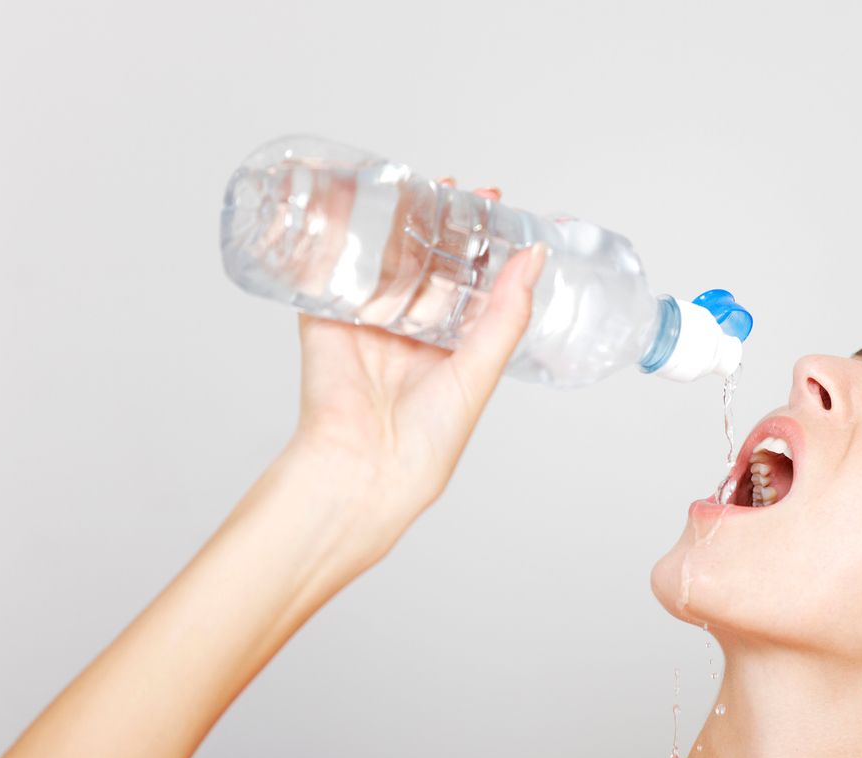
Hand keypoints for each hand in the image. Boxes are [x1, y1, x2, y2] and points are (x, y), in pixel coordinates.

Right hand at [283, 180, 544, 556]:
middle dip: (438, 225)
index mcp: (449, 345)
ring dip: (395, 224)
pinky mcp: (326, 321)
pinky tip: (350, 204)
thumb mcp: (481, 369)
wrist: (367, 467)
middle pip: (424, 264)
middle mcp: (409, 331)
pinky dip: (337, 240)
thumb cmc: (428, 439)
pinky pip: (330, 272)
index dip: (479, 244)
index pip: (466, 280)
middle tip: (455, 188)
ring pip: (382, 260)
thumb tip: (535, 256)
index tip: (494, 206)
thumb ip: (507, 312)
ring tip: (415, 186)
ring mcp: (367, 323)